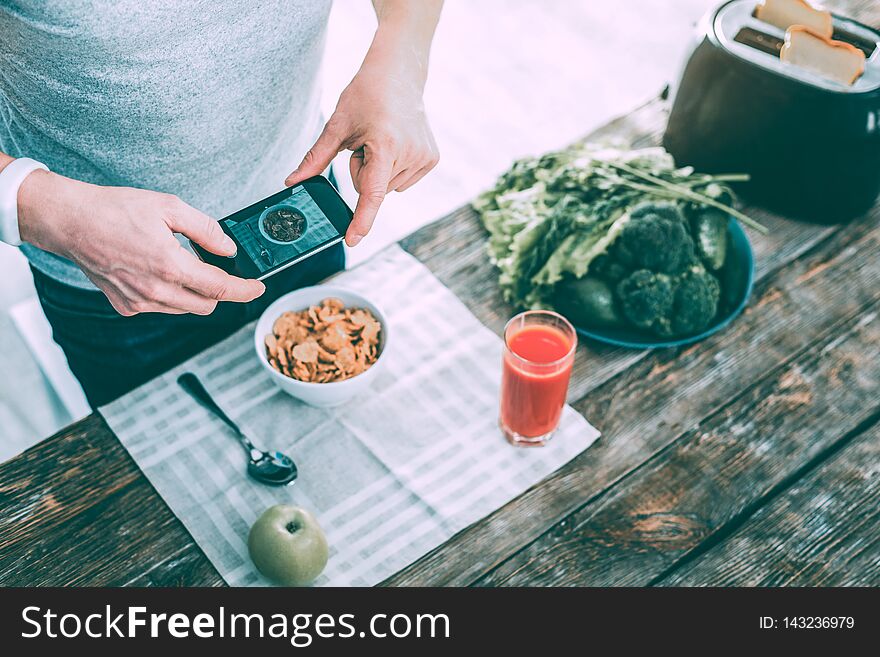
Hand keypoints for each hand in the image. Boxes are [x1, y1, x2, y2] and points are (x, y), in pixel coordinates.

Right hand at [18, 171, 264, 315]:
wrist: (69, 221)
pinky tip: (160, 272)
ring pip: (184, 308)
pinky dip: (170, 295)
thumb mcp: (169, 207)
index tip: (258, 287)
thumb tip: (228, 249)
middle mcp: (155, 291)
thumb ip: (206, 230)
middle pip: (206, 304)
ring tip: (182, 263)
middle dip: (220, 290)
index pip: (220, 288)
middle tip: (221, 270)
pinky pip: (161, 307)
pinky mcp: (125, 306)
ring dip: (194, 292)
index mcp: (170, 265)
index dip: (245, 289)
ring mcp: (139, 302)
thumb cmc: (115, 209)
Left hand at [285, 44, 438, 246]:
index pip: (372, 194)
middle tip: (366, 143)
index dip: (360, 220)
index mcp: (385, 146)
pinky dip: (394, 169)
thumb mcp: (337, 125)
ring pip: (388, 188)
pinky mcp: (432, 160)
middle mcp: (410, 155)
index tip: (352, 240)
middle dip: (363, 173)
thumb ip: (315, 159)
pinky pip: (402, 182)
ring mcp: (424, 159)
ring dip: (379, 171)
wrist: (399, 74)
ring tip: (382, 140)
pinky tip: (395, 144)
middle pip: (372, 190)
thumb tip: (292, 182)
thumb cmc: (366, 95)